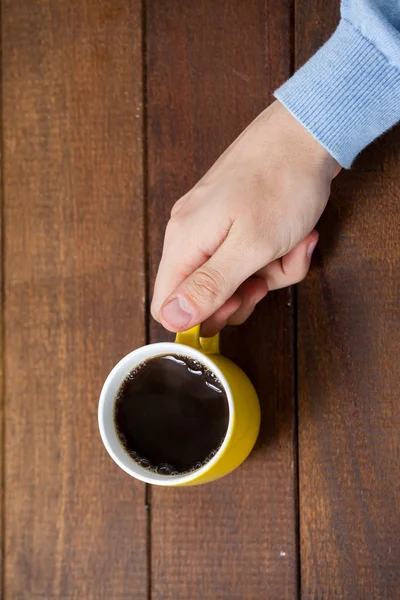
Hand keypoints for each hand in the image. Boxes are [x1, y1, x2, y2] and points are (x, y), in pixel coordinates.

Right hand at [151, 101, 340, 335]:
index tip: (235, 303)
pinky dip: (278, 256)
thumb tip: (171, 318)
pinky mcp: (235, 222)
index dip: (201, 317)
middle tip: (266, 276)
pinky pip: (251, 258)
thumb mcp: (249, 246)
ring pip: (236, 279)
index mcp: (185, 242)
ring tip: (290, 246)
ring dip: (270, 273)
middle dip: (246, 295)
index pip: (168, 305)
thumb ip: (208, 286)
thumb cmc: (280, 184)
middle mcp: (192, 236)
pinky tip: (296, 238)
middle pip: (205, 296)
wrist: (307, 134)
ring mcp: (214, 227)